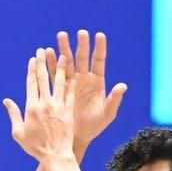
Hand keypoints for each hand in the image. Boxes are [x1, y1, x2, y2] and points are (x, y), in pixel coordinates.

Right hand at [4, 49, 74, 163]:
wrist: (55, 155)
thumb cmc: (35, 147)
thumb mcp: (19, 133)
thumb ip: (13, 115)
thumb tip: (6, 101)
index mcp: (31, 107)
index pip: (31, 83)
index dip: (32, 69)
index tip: (33, 59)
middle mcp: (45, 103)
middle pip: (43, 78)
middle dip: (43, 63)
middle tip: (43, 50)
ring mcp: (58, 106)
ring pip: (58, 82)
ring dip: (60, 68)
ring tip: (63, 55)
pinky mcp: (68, 111)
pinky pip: (69, 94)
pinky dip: (70, 84)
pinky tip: (72, 75)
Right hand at [54, 29, 126, 153]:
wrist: (77, 138)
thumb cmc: (94, 127)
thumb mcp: (107, 114)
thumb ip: (114, 99)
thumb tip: (123, 85)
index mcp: (97, 82)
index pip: (99, 61)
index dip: (99, 48)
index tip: (99, 35)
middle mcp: (84, 79)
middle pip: (82, 58)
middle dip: (81, 44)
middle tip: (80, 32)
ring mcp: (72, 82)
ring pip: (67, 62)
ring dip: (64, 49)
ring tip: (60, 36)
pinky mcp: (60, 88)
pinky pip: (55, 73)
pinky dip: (52, 63)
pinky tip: (48, 53)